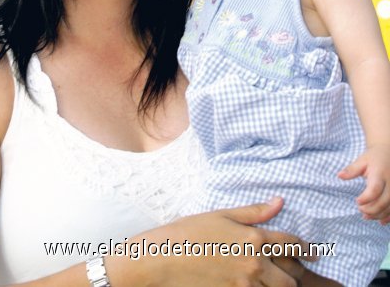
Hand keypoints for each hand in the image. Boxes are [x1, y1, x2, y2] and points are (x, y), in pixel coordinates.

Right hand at [114, 197, 312, 286]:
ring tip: (274, 277)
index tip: (317, 252)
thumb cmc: (190, 231)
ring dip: (280, 285)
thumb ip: (254, 212)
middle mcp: (254, 265)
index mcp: (254, 239)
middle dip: (296, 274)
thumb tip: (280, 202)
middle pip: (291, 278)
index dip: (308, 248)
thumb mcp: (223, 214)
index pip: (292, 244)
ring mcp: (244, 286)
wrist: (163, 259)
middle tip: (295, 269)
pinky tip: (256, 284)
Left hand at [339, 145, 389, 223]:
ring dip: (379, 214)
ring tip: (366, 216)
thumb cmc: (374, 157)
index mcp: (380, 173)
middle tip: (360, 210)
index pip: (374, 190)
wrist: (389, 152)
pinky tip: (380, 221)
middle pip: (383, 201)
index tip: (356, 201)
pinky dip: (389, 216)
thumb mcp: (362, 160)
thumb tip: (339, 176)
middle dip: (371, 209)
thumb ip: (352, 170)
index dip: (366, 198)